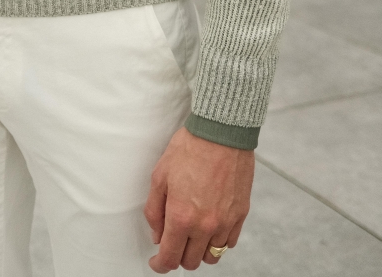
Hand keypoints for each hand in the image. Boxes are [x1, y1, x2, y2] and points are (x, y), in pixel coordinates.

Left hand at [144, 126, 253, 271]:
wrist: (220, 132)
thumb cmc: (189, 148)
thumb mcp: (160, 176)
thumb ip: (155, 210)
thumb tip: (157, 235)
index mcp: (181, 217)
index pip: (170, 257)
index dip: (160, 264)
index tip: (157, 262)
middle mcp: (205, 225)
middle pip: (191, 261)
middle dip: (178, 256)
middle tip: (172, 242)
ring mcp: (225, 222)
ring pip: (212, 256)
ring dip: (199, 251)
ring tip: (192, 236)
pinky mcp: (240, 214)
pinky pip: (229, 243)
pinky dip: (218, 242)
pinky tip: (210, 228)